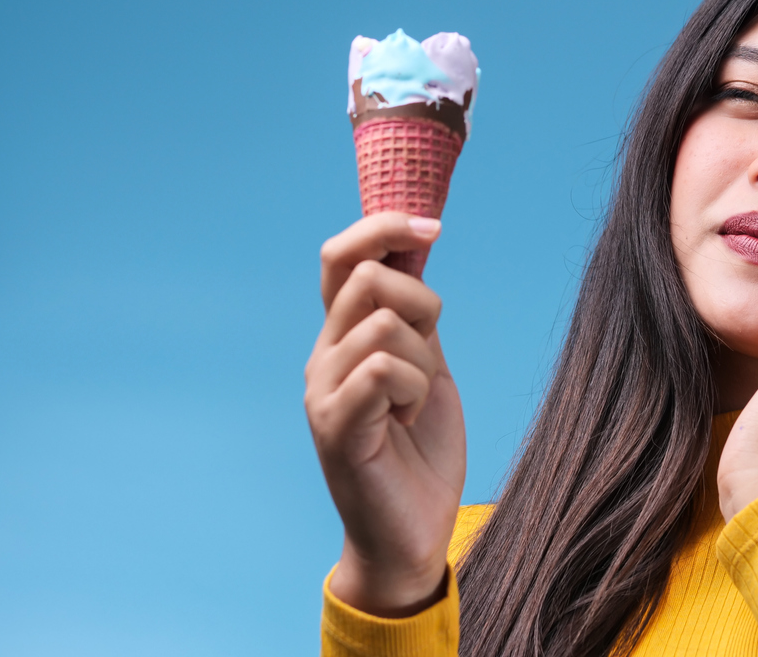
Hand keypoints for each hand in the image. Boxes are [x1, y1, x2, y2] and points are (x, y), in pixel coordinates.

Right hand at [305, 213, 466, 616]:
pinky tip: (407, 422)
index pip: (342, 257)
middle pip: (368, 276)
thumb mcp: (427, 365)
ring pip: (387, 324)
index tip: (433, 228)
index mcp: (343, 336)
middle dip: (423, 305)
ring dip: (425, 365)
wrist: (413, 530)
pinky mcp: (334, 423)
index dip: (383, 228)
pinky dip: (416, 391)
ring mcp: (323, 388)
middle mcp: (324, 354)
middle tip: (429, 359)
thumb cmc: (422, 450)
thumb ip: (415, 315)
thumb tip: (420, 242)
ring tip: (414, 406)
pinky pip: (385, 368)